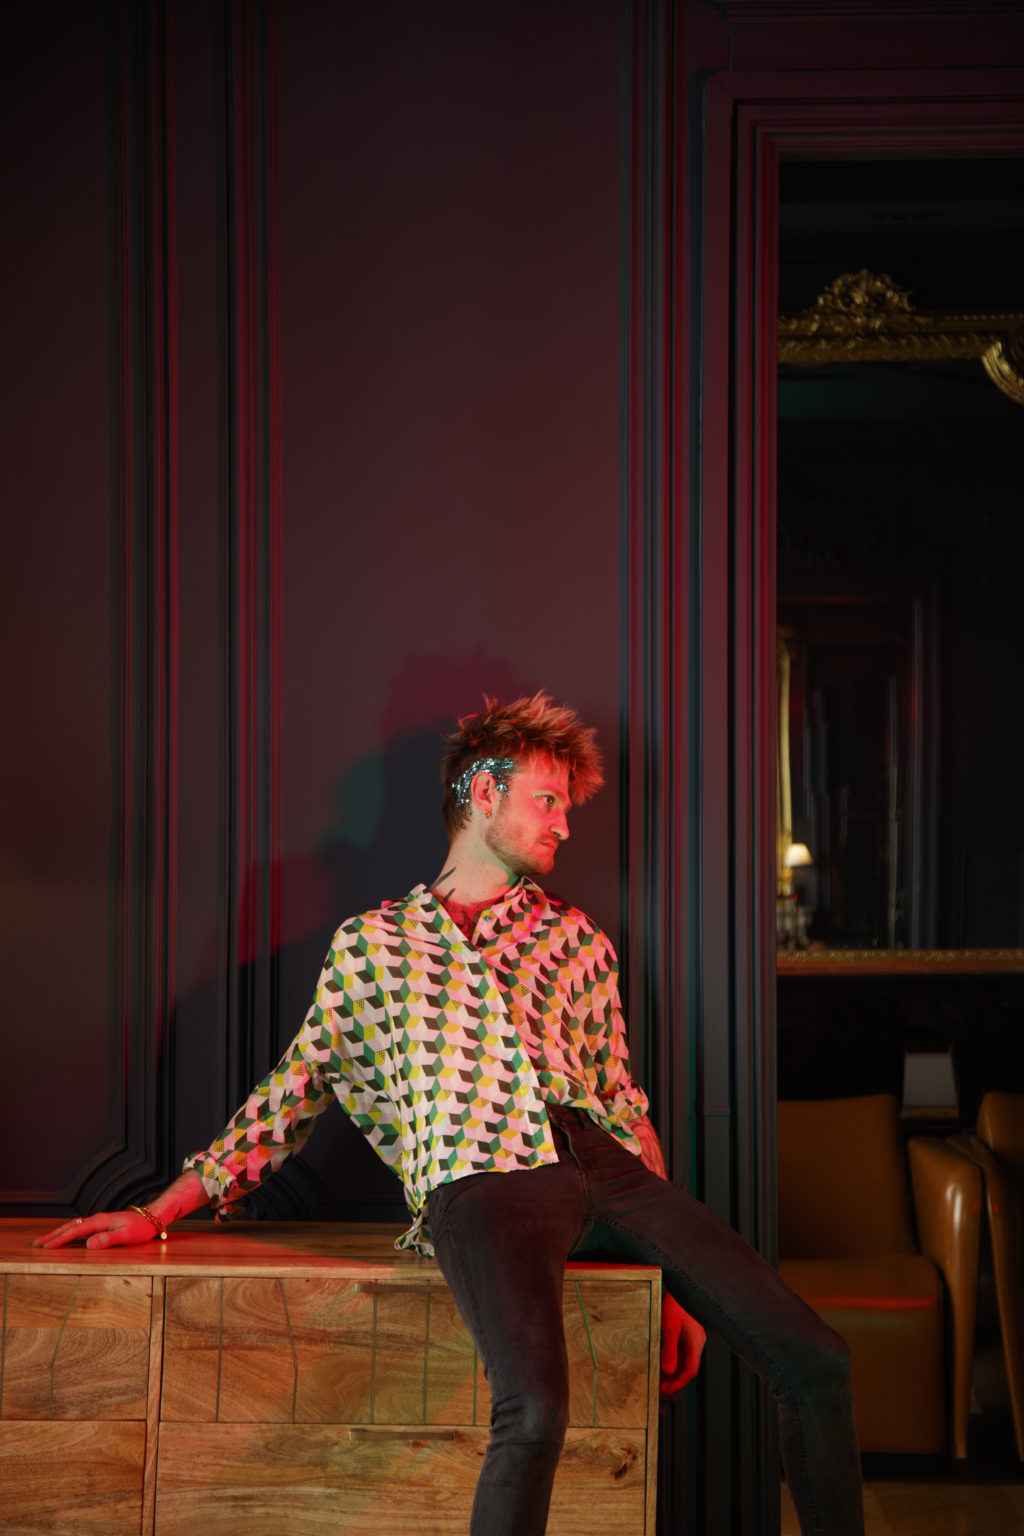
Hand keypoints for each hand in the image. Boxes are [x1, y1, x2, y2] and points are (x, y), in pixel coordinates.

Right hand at [32, 1210, 160, 1250]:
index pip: (75, 1231)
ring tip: (45, 1241)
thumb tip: (89, 1244)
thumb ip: (109, 1240)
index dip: (59, 1239)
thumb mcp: (127, 1236)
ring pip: (73, 1226)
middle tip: (36, 1244)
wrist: (153, 1217)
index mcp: (100, 1221)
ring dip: (58, 1233)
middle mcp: (97, 1219)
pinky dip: (68, 1232)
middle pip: (70, 1226)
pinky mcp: (102, 1224)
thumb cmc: (142, 1228)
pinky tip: (66, 1236)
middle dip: (52, 1235)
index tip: (45, 1247)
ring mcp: (99, 1221)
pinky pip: (80, 1228)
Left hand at [659, 1293, 705, 1397]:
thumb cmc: (675, 1304)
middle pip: (689, 1368)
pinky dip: (674, 1362)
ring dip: (674, 1373)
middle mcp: (696, 1342)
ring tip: (660, 1382)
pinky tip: (663, 1366)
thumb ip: (669, 1349)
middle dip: (676, 1382)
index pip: (691, 1370)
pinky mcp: (687, 1334)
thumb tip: (668, 1371)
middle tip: (662, 1391)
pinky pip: (682, 1353)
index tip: (667, 1391)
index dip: (679, 1383)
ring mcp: (693, 1338)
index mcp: (695, 1343)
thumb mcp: (670, 1327)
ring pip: (685, 1362)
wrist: (681, 1286)